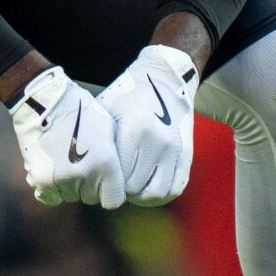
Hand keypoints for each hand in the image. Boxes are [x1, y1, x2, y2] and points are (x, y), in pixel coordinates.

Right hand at [9, 67, 124, 208]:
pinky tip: (54, 168)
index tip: (105, 179)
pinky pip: (50, 197)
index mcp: (105, 162)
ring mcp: (60, 179)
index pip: (113, 200)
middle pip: (91, 197)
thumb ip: (116, 159)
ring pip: (71, 196)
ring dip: (70, 185)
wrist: (43, 101)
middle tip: (82, 161)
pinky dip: (52, 188)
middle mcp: (84, 174)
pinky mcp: (40, 179)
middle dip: (89, 185)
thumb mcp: (109, 129)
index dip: (111, 191)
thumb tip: (120, 180)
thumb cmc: (80, 111)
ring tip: (66, 158)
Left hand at [98, 45, 198, 205]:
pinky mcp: (186, 154)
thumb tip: (88, 175)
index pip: (119, 176)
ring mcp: (175, 149)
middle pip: (136, 188)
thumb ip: (102, 143)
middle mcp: (158, 141)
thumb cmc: (127, 96)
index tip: (101, 178)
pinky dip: (162, 194)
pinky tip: (149, 186)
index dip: (108, 182)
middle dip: (123, 190)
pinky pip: (176, 187)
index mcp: (135, 129)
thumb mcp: (107, 113)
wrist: (163, 79)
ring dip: (143, 196)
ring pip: (158, 194)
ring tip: (132, 187)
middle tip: (115, 183)